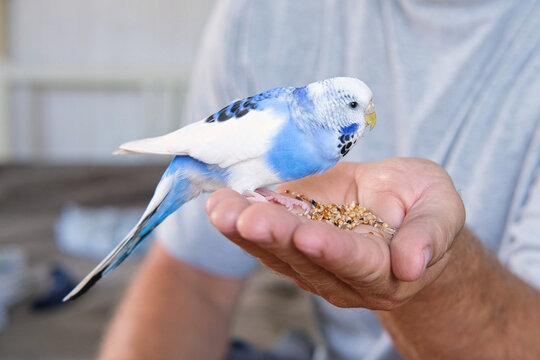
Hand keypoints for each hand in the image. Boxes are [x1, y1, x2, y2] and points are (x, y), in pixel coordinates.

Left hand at [205, 158, 464, 309]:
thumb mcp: (440, 209)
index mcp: (384, 269)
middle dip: (276, 237)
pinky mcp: (288, 246)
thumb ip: (430, 235)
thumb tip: (413, 265)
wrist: (396, 212)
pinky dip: (239, 221)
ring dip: (245, 231)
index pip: (358, 262)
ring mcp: (310, 263)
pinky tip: (220, 203)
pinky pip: (261, 238)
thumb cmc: (422, 207)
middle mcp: (341, 275)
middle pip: (305, 259)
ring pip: (275, 251)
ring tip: (221, 208)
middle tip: (247, 218)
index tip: (308, 236)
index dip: (334, 251)